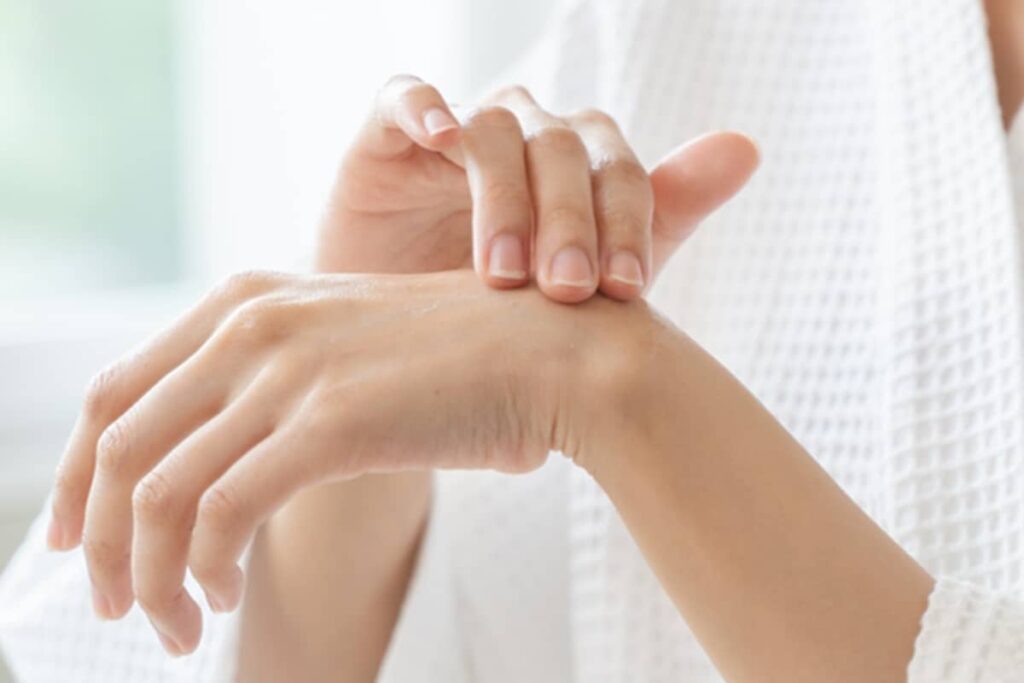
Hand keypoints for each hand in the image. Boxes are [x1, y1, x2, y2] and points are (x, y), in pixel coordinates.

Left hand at [43, 123, 758, 655]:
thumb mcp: (346, 353)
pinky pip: (220, 511)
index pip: (114, 392)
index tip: (79, 535)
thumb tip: (216, 463)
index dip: (78, 474)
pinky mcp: (331, 420)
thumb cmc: (464, 366)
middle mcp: (251, 323)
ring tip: (171, 625)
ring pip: (157, 490)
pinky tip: (220, 595)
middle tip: (114, 605)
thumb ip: (276, 385)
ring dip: (147, 572)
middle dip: (97, 538)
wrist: (561, 355)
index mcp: (246, 302)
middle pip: (114, 443)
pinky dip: (203, 568)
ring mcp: (288, 368)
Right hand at [319, 74, 758, 300]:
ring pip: (496, 131)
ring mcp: (460, 134)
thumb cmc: (498, 320)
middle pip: (563, 150)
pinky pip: (407, 96)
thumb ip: (665, 215)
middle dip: (570, 220)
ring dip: (506, 196)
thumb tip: (748, 146)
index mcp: (580, 172)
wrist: (398, 353)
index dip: (627, 224)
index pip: (619, 174)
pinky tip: (442, 139)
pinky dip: (426, 107)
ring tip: (504, 273)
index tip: (623, 292)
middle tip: (565, 290)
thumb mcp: (587, 287)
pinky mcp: (390, 134)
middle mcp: (526, 142)